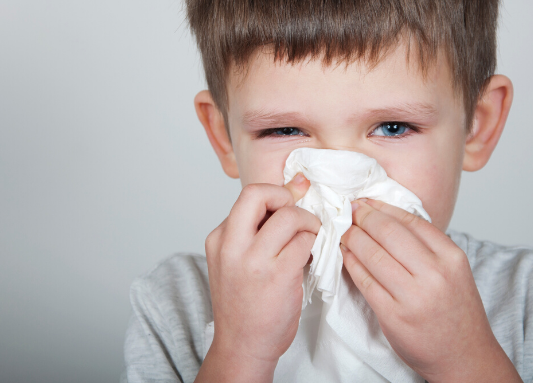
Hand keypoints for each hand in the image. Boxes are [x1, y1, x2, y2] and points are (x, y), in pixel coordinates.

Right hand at [195, 173, 320, 382]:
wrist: (242, 346)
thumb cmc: (244, 304)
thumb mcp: (236, 260)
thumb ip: (257, 228)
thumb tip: (295, 187)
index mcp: (219, 238)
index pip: (248, 195)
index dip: (275, 194)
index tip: (290, 203)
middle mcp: (231, 245)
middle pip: (259, 193)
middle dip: (286, 196)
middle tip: (298, 217)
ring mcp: (253, 260)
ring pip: (290, 216)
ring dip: (309, 224)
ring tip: (309, 239)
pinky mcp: (278, 275)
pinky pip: (305, 242)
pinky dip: (313, 245)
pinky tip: (309, 258)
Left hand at [340, 199, 521, 382]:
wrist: (463, 354)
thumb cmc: (455, 309)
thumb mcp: (453, 269)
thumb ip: (427, 244)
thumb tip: (387, 215)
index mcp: (451, 257)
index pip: (410, 221)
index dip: (382, 208)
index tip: (365, 202)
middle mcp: (434, 274)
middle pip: (387, 233)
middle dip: (363, 218)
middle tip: (350, 212)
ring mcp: (413, 296)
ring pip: (372, 254)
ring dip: (352, 238)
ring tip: (344, 232)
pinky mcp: (393, 315)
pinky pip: (364, 280)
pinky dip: (351, 263)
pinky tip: (346, 255)